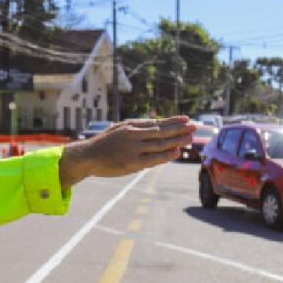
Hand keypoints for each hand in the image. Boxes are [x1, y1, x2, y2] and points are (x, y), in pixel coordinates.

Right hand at [59, 116, 194, 188]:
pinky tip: (177, 151)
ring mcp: (133, 148)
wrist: (87, 156)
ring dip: (177, 140)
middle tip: (195, 126)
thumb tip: (153, 128)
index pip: (157, 122)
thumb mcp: (119, 130)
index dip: (173, 121)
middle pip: (162, 131)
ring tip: (190, 138)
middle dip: (179, 129)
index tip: (186, 119)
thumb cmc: (104, 145)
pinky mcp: (132, 162)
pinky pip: (153, 158)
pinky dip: (166, 155)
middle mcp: (134, 134)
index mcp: (131, 126)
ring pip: (160, 144)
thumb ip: (136, 130)